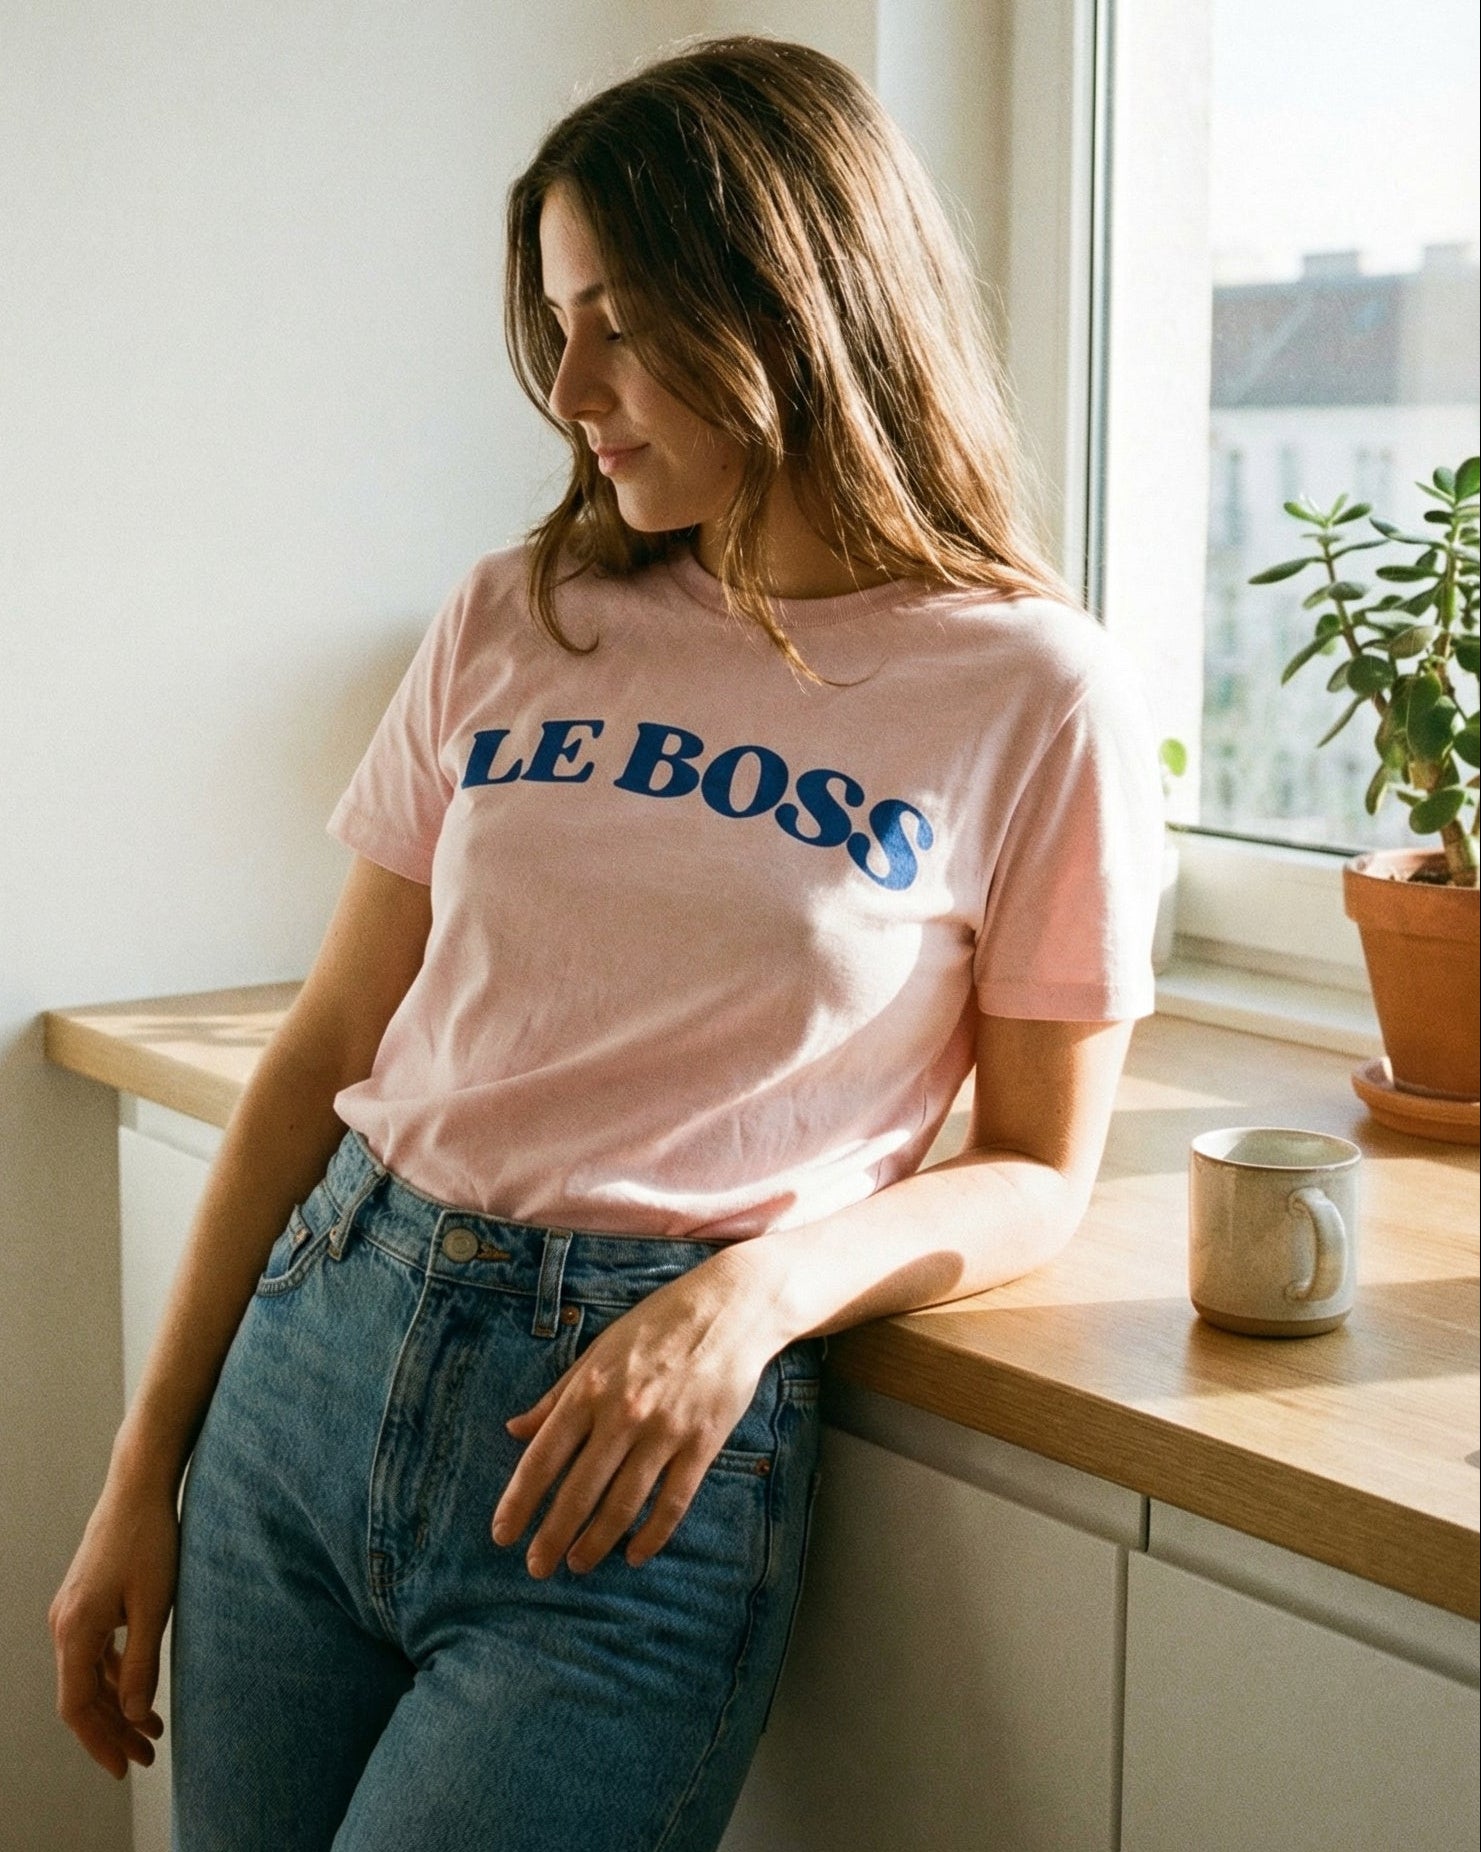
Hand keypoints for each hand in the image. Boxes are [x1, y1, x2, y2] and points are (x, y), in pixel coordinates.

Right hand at [50, 1483, 177, 1777]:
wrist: (138, 1487)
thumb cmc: (151, 1540)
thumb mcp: (155, 1605)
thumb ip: (142, 1662)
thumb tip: (131, 1715)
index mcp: (75, 1630)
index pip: (77, 1706)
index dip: (100, 1741)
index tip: (125, 1766)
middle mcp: (63, 1624)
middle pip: (82, 1696)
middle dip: (113, 1730)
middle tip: (147, 1756)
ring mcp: (71, 1612)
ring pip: (88, 1676)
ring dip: (116, 1705)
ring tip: (151, 1731)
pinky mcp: (86, 1601)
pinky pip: (94, 1653)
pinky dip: (115, 1676)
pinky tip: (139, 1692)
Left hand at [491, 1260, 777, 1578]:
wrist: (730, 1307)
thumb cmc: (657, 1324)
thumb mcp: (598, 1351)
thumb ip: (557, 1396)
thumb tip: (514, 1430)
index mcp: (590, 1389)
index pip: (543, 1457)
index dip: (519, 1501)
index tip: (503, 1535)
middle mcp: (623, 1413)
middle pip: (579, 1490)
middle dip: (553, 1536)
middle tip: (537, 1568)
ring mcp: (665, 1430)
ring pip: (623, 1503)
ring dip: (597, 1542)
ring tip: (578, 1564)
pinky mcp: (703, 1442)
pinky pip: (673, 1501)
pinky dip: (652, 1535)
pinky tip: (635, 1554)